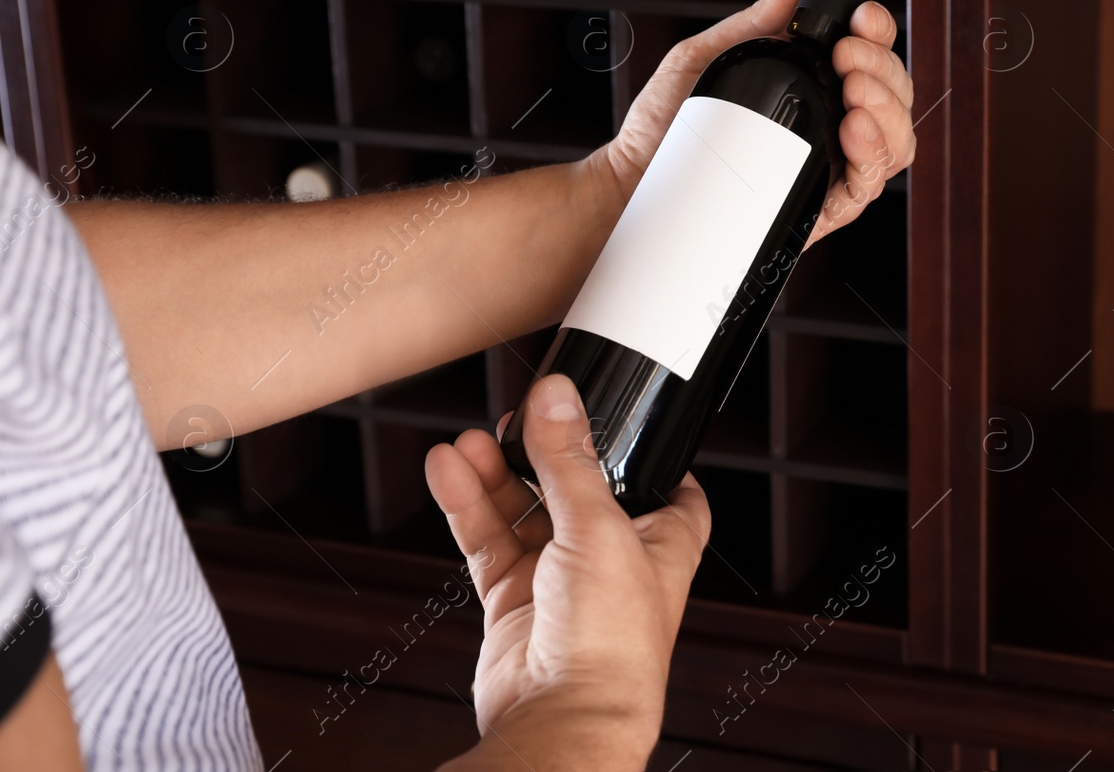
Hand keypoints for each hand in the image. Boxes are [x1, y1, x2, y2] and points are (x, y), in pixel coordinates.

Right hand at [425, 375, 709, 771]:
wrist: (563, 717)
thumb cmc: (612, 641)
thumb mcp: (598, 526)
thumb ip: (570, 459)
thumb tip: (557, 397)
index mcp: (660, 541)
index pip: (664, 484)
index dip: (639, 450)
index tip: (610, 415)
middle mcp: (613, 561)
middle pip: (576, 489)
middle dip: (544, 454)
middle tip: (517, 419)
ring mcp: (561, 582)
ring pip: (525, 512)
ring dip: (497, 475)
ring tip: (472, 441)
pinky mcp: (516, 603)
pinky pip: (489, 543)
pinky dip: (468, 507)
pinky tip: (449, 471)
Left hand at [598, 0, 913, 248]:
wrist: (633, 180)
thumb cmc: (667, 125)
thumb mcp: (710, 55)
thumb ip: (758, 20)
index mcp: (813, 89)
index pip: (870, 61)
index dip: (879, 36)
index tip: (861, 20)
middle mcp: (829, 129)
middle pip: (892, 99)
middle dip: (883, 70)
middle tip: (847, 58)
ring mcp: (828, 170)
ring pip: (894, 144)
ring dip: (887, 111)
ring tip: (854, 92)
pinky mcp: (817, 211)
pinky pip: (866, 189)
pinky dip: (873, 157)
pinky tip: (854, 132)